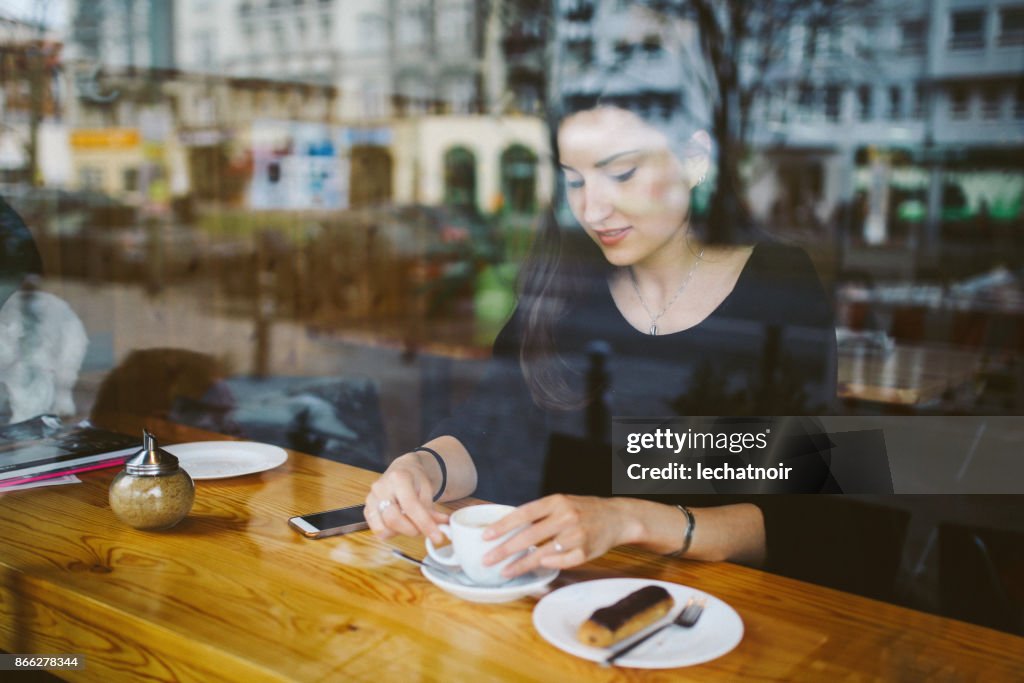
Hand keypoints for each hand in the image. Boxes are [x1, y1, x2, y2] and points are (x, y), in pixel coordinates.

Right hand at [364, 454, 447, 544]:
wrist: (402, 470)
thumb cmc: (414, 479)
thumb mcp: (427, 489)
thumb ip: (432, 510)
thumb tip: (441, 527)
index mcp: (398, 477)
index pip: (411, 505)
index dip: (425, 524)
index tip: (437, 537)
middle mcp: (381, 487)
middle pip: (393, 519)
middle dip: (412, 530)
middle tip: (422, 529)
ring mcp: (371, 499)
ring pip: (383, 528)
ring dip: (400, 532)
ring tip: (409, 523)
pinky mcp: (367, 510)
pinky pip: (377, 530)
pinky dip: (391, 532)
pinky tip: (399, 524)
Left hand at [481, 495, 631, 578]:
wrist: (618, 517)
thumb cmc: (583, 510)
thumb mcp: (561, 503)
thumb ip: (539, 514)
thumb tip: (508, 527)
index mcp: (556, 501)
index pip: (524, 513)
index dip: (503, 525)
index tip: (486, 536)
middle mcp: (566, 516)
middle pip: (529, 536)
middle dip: (505, 550)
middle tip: (488, 559)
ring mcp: (577, 535)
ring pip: (543, 554)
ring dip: (521, 565)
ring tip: (505, 571)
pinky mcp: (586, 552)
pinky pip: (562, 562)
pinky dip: (548, 566)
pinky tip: (535, 569)